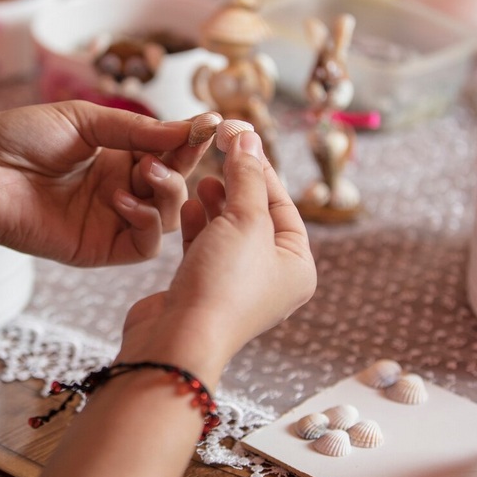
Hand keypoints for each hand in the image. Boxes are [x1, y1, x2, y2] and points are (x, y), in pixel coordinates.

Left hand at [0, 100, 205, 269]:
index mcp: (116, 154)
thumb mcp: (84, 120)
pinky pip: (142, 245)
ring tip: (143, 171)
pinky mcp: (98, 249)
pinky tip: (124, 200)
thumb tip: (191, 127)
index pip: (168, 150)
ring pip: (167, 217)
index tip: (214, 123)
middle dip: (185, 164)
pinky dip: (146, 223)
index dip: (190, 138)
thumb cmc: (18, 138)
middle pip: (175, 184)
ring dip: (167, 192)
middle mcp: (119, 188)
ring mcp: (110, 220)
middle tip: (184, 147)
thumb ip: (137, 130)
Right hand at [117, 130, 316, 382]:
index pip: (284, 206)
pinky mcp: (204, 289)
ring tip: (202, 181)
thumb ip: (247, 176)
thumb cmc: (223, 285)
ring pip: (229, 233)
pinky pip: (206, 248)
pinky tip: (187, 208)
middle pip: (257, 218)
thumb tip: (249, 137)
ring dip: (216, 204)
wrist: (179, 339)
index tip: (240, 140)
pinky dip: (199, 226)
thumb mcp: (244, 220)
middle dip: (237, 186)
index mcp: (297, 267)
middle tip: (219, 156)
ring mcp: (236, 286)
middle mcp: (271, 279)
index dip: (262, 170)